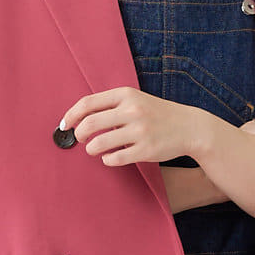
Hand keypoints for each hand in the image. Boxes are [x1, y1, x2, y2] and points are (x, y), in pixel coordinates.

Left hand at [61, 87, 214, 167]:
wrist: (189, 127)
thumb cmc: (157, 114)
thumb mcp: (136, 100)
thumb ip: (111, 106)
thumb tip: (80, 119)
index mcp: (126, 95)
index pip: (88, 103)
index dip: (71, 115)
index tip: (65, 124)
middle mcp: (132, 111)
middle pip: (90, 124)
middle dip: (79, 134)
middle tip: (80, 139)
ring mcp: (139, 131)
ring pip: (99, 144)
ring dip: (91, 149)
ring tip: (94, 149)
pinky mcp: (145, 150)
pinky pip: (115, 159)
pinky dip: (107, 160)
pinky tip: (109, 157)